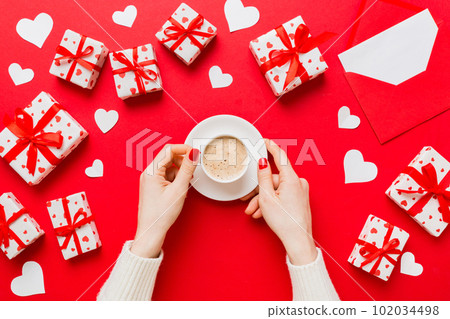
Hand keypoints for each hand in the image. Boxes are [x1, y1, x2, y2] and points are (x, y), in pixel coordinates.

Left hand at [131, 144, 199, 257]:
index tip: (195, 153)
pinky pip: (166, 175)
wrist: (151, 232)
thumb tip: (193, 154)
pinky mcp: (153, 186)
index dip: (183, 149)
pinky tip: (179, 190)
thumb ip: (187, 170)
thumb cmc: (161, 214)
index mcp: (151, 172)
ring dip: (179, 172)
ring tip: (183, 186)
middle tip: (191, 172)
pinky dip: (175, 179)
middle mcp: (148, 173)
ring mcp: (150, 180)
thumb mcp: (179, 190)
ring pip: (168, 167)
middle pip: (168, 157)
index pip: (168, 150)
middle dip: (182, 162)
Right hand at [241, 139, 316, 264]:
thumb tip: (262, 162)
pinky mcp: (300, 199)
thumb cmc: (284, 222)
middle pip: (274, 179)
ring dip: (263, 199)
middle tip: (246, 200)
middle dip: (259, 190)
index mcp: (292, 179)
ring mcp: (300, 191)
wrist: (298, 241)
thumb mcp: (267, 197)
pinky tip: (262, 213)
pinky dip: (271, 203)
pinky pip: (282, 196)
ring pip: (276, 189)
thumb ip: (263, 177)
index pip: (280, 157)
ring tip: (254, 211)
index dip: (270, 147)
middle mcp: (298, 183)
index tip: (264, 140)